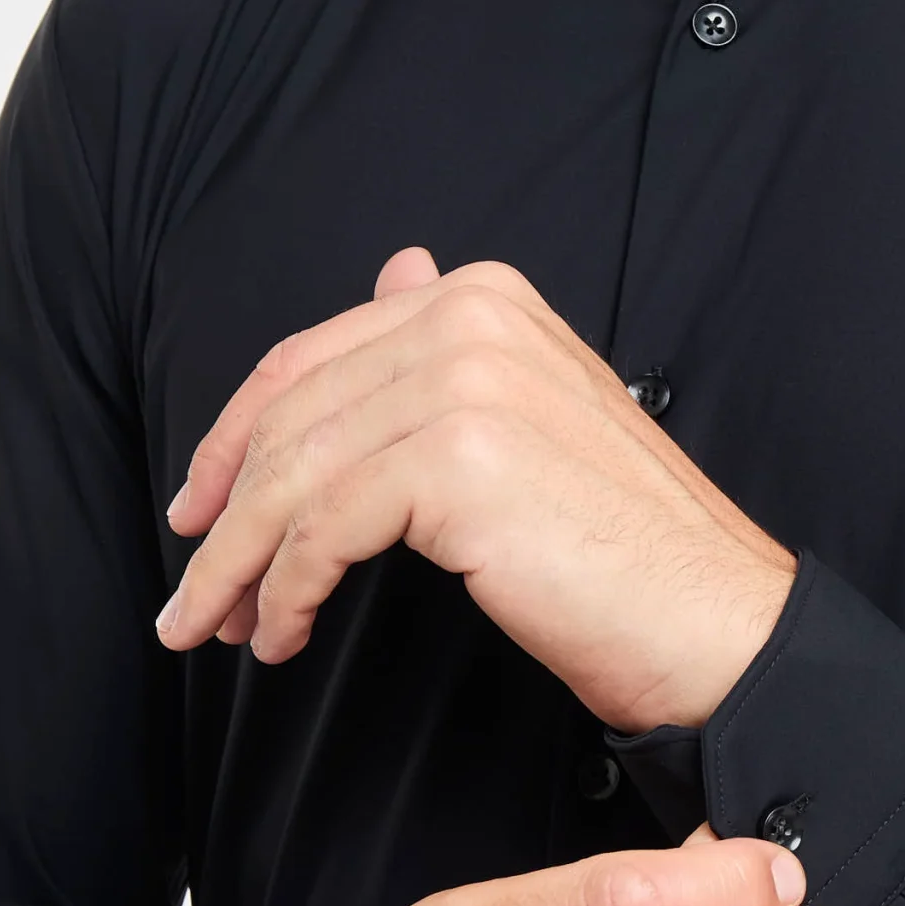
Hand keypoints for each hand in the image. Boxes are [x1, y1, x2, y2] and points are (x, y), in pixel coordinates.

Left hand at [156, 248, 795, 731]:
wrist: (713, 618)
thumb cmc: (626, 545)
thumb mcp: (533, 418)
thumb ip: (450, 348)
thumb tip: (391, 271)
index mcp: (486, 299)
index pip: (314, 357)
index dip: (238, 437)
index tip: (201, 507)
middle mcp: (471, 321)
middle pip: (291, 418)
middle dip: (224, 515)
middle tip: (192, 596)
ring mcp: (464, 384)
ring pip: (293, 478)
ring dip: (237, 567)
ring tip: (220, 631)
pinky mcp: (456, 463)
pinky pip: (321, 531)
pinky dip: (285, 591)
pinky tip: (285, 634)